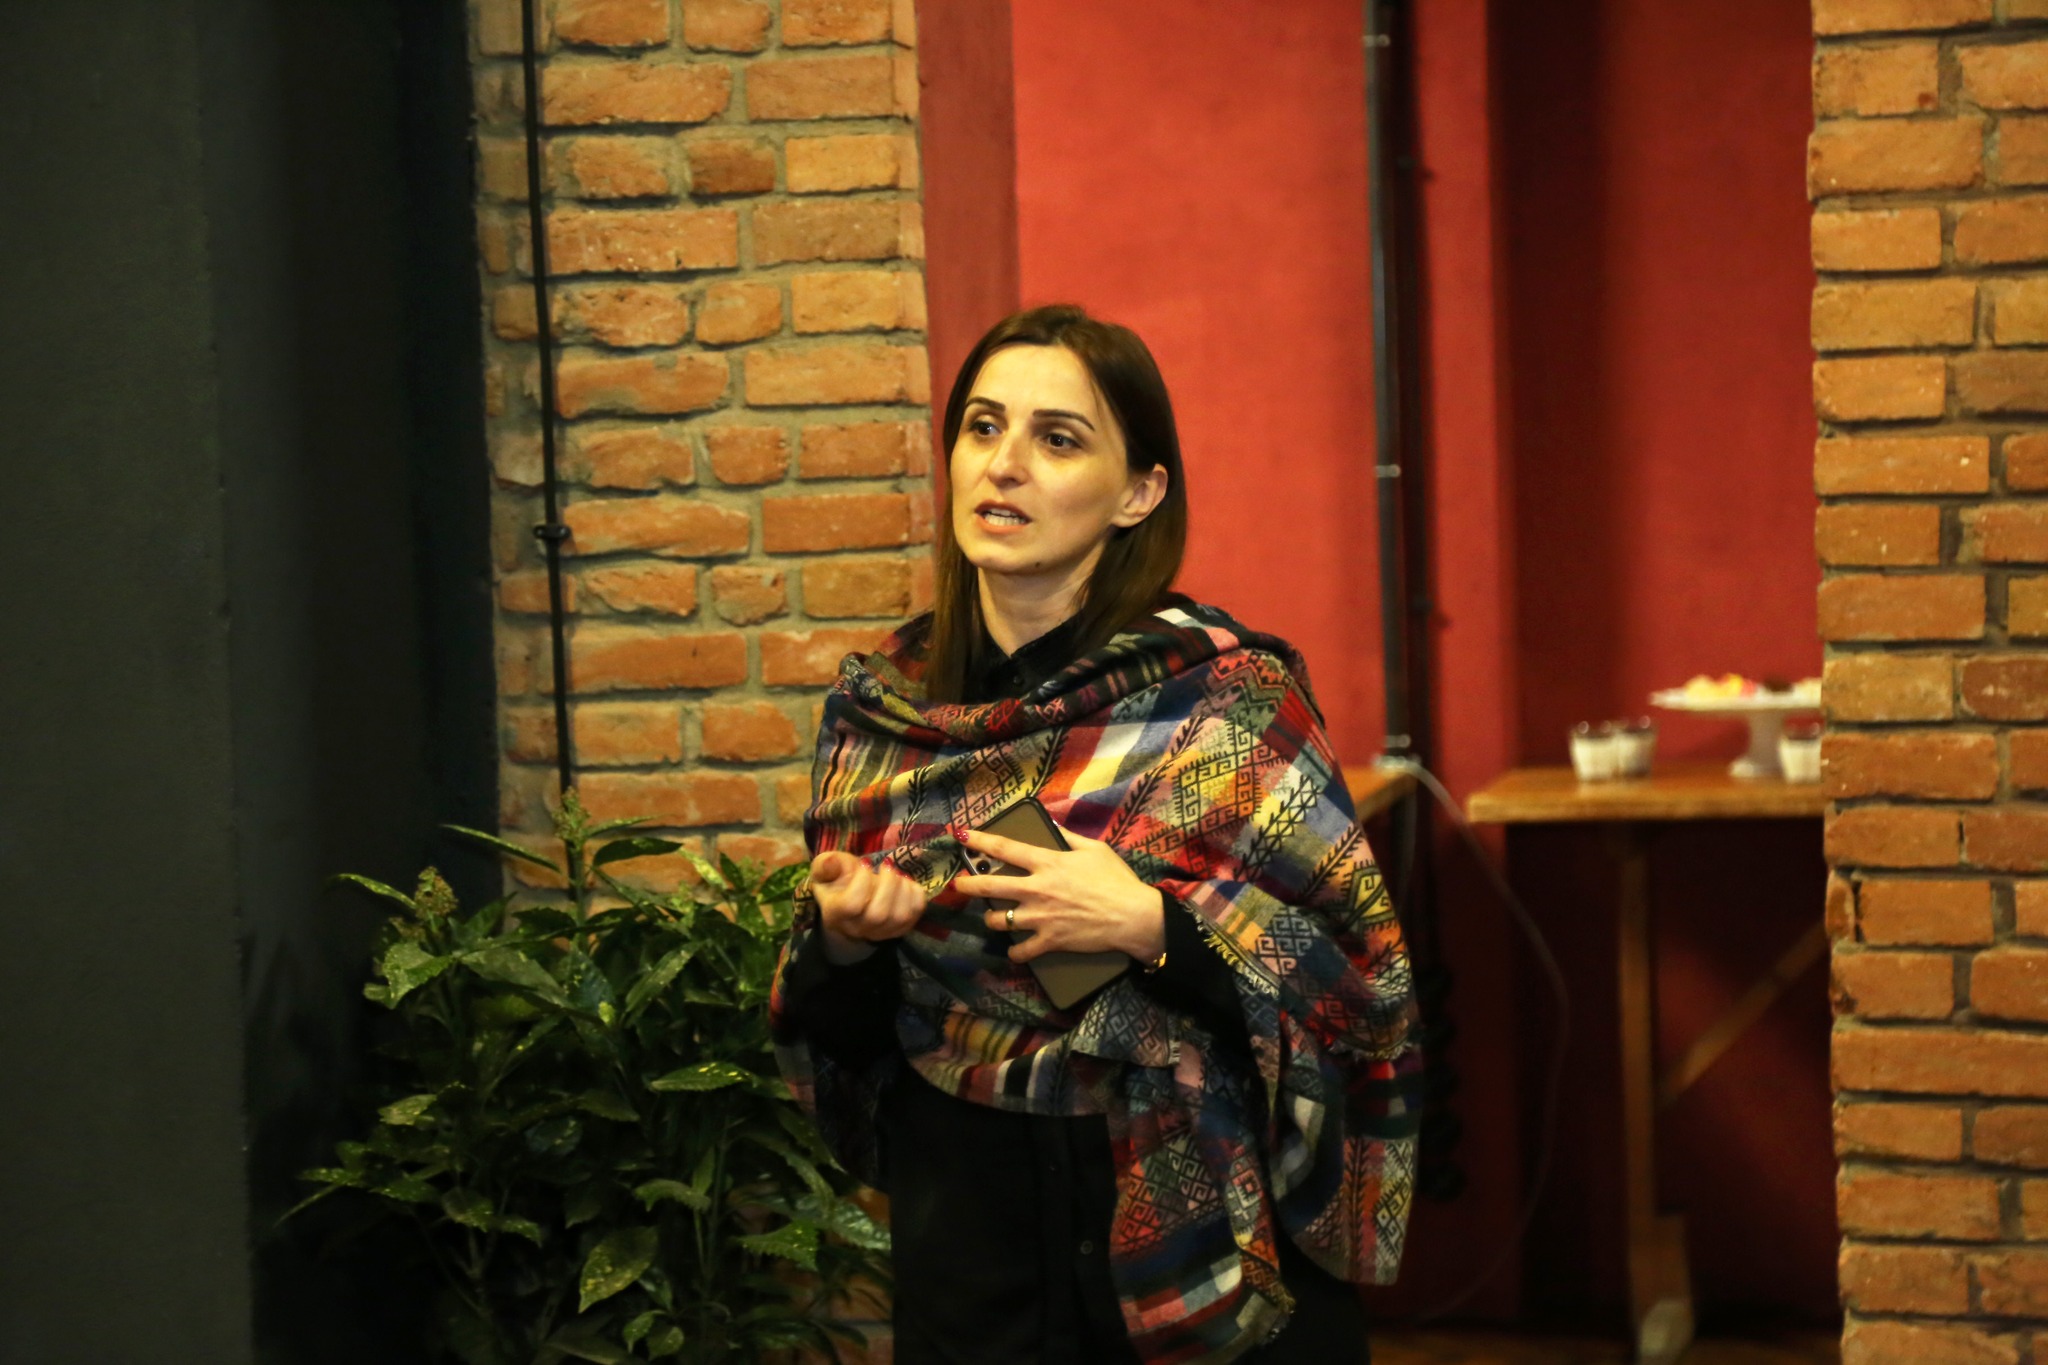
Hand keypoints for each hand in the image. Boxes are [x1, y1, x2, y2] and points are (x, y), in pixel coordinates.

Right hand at [810, 850, 926, 964]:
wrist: (849, 904)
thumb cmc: (837, 882)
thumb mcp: (825, 869)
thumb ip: (825, 864)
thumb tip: (830, 861)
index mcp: (835, 914)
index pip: (851, 904)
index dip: (862, 881)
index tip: (865, 863)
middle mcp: (857, 928)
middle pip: (878, 914)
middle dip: (887, 884)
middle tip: (886, 866)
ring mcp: (880, 933)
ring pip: (900, 917)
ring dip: (903, 889)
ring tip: (897, 874)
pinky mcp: (900, 929)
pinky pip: (915, 914)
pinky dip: (916, 895)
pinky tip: (906, 882)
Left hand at [951, 821, 1165, 964]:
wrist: (1133, 916)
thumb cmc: (1116, 880)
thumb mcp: (1094, 849)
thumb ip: (1069, 836)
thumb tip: (1052, 823)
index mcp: (1047, 863)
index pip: (1005, 848)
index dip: (979, 840)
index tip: (961, 836)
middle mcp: (1036, 889)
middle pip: (989, 885)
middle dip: (968, 885)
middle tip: (958, 885)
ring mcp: (1039, 917)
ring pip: (998, 920)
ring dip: (991, 919)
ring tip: (993, 918)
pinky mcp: (1048, 941)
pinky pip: (1020, 951)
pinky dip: (1015, 952)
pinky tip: (1016, 950)